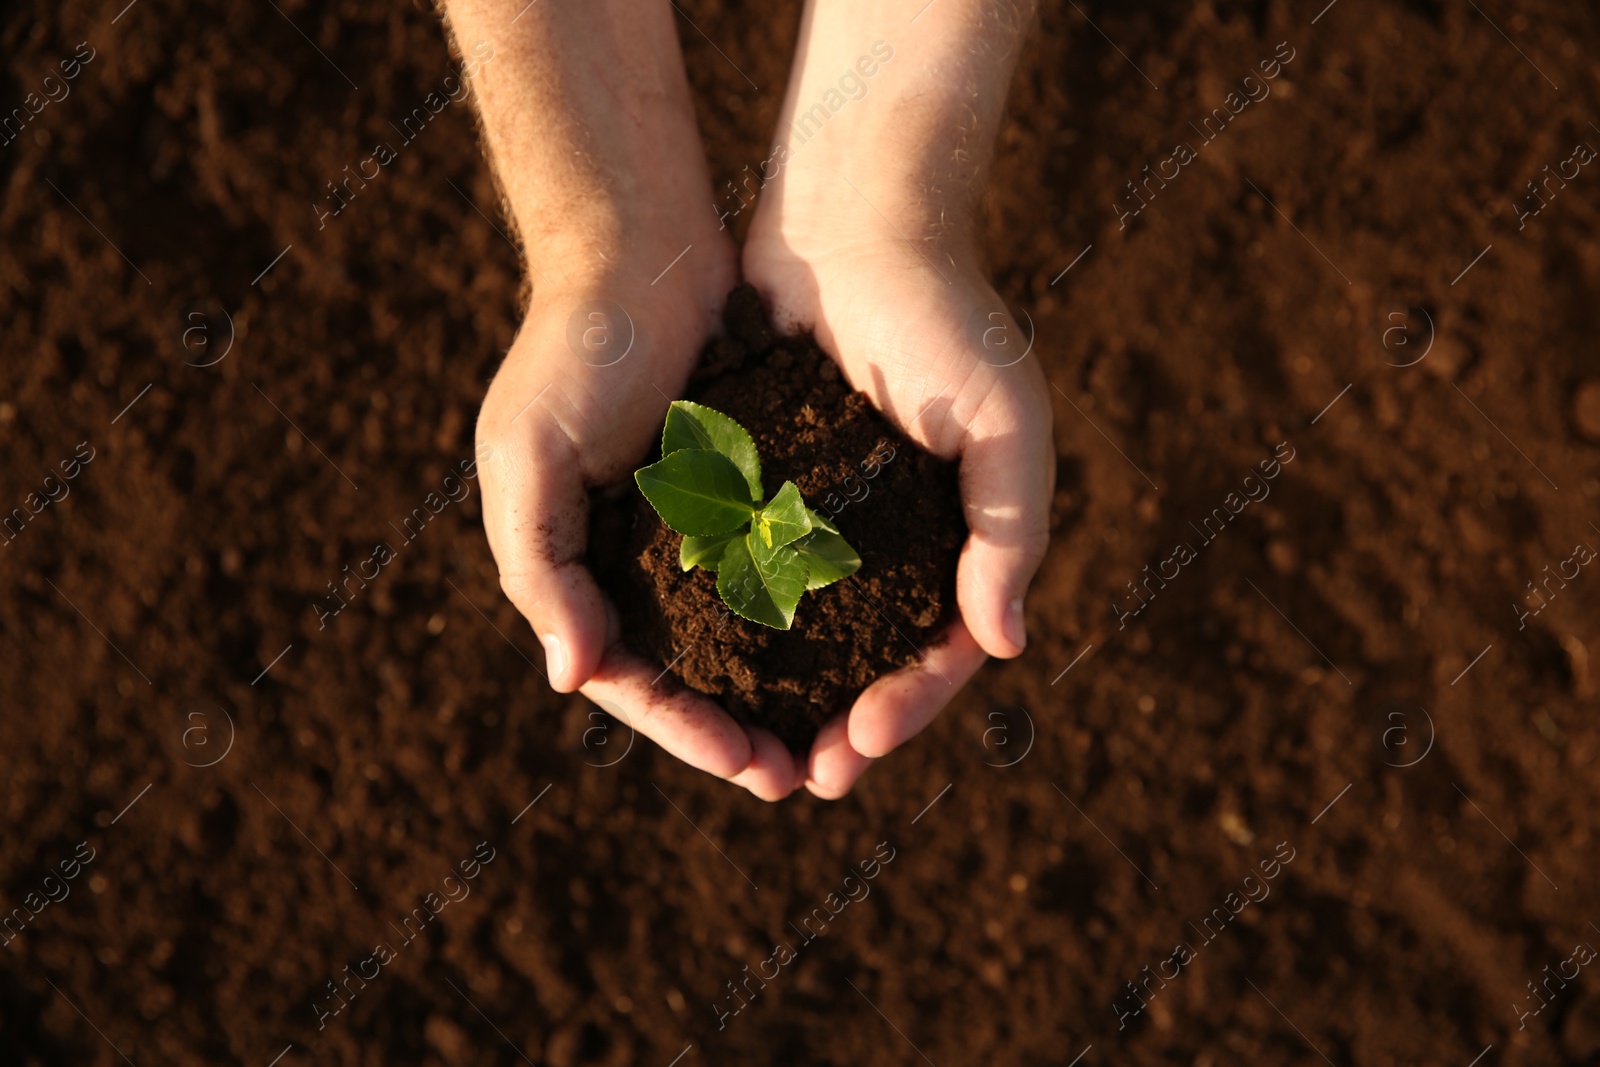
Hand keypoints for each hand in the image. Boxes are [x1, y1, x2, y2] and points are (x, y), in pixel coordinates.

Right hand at [476, 231, 814, 800]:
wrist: (639, 251)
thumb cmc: (572, 350)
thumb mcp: (527, 455)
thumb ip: (539, 565)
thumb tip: (572, 679)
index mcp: (579, 567)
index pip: (631, 678)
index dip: (686, 730)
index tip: (752, 765)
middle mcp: (636, 562)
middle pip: (692, 675)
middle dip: (741, 732)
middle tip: (805, 778)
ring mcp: (693, 531)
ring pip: (742, 637)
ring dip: (783, 690)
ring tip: (842, 734)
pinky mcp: (746, 493)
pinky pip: (778, 572)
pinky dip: (807, 615)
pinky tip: (858, 647)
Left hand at [744, 192, 1053, 798]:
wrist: (856, 221)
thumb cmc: (945, 317)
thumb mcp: (1004, 423)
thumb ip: (1011, 531)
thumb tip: (1005, 647)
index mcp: (959, 537)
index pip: (941, 650)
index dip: (905, 709)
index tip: (855, 751)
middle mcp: (895, 538)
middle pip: (869, 659)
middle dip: (838, 726)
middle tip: (795, 780)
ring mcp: (829, 517)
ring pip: (806, 632)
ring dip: (781, 694)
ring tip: (744, 746)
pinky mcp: (768, 485)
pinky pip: (751, 571)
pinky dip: (733, 622)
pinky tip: (699, 663)